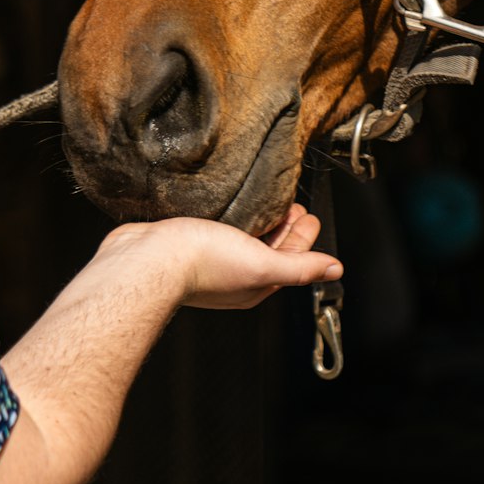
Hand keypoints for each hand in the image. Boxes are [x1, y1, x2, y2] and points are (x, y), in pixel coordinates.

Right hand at [98, 205, 341, 310]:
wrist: (147, 259)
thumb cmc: (202, 263)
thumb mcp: (263, 264)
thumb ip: (300, 267)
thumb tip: (335, 269)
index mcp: (255, 284)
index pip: (291, 259)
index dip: (304, 237)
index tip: (311, 215)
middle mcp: (235, 275)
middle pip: (270, 249)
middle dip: (285, 228)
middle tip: (294, 204)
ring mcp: (211, 261)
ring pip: (244, 240)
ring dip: (260, 221)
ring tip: (269, 199)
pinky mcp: (189, 246)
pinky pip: (219, 231)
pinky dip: (233, 218)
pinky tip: (231, 205)